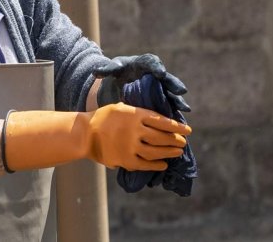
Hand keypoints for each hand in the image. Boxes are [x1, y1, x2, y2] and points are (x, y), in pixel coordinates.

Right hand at [2, 105, 191, 172]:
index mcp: (135, 115)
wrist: (84, 133)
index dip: (177, 127)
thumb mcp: (120, 107)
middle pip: (162, 137)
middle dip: (175, 140)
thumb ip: (137, 111)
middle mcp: (135, 130)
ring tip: (177, 152)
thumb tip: (157, 117)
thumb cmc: (103, 118)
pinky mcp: (126, 159)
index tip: (188, 130)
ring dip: (169, 152)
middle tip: (182, 142)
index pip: (162, 121)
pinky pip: (146, 164)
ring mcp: (131, 146)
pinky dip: (157, 165)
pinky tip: (164, 164)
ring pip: (157, 151)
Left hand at [94, 53, 189, 112]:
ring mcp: (160, 89)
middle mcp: (156, 76)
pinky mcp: (161, 101)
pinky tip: (179, 123)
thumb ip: (106, 70)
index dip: (157, 67)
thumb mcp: (111, 70)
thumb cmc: (116, 73)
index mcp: (144, 64)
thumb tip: (96, 72)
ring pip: (171, 94)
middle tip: (180, 91)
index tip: (160, 73)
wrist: (119, 84)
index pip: (152, 63)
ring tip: (184, 109)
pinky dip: (174, 114)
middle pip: (167, 79)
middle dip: (174, 84)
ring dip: (177, 101)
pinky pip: (169, 107)